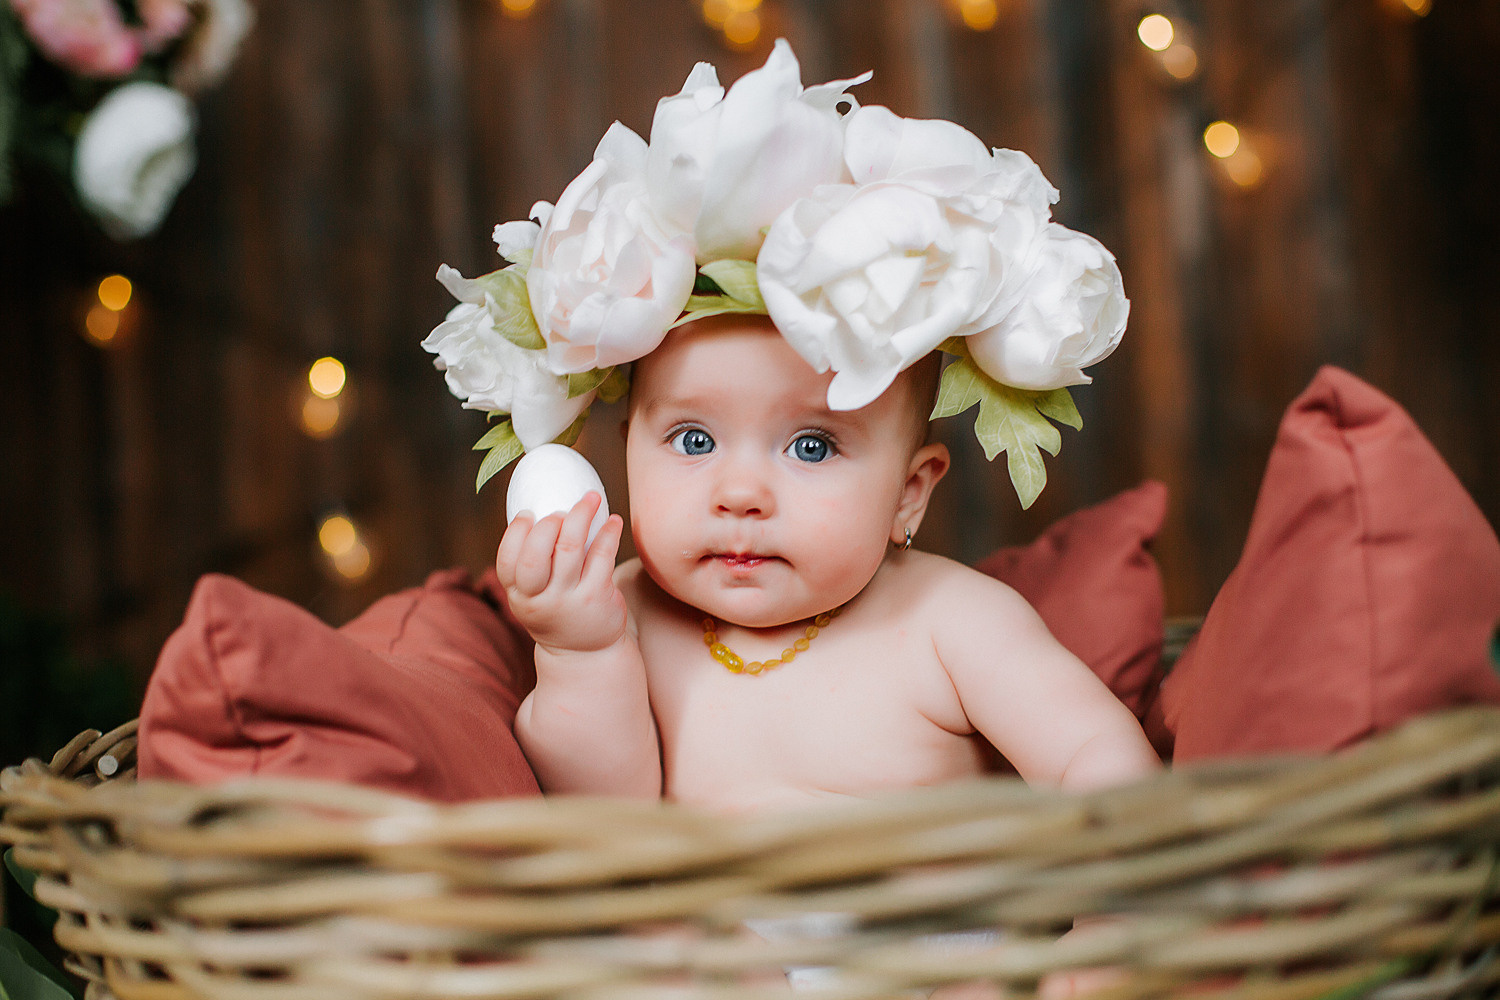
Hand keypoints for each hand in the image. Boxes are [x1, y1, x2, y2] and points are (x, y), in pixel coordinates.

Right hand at [495, 492, 626, 653]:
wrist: (586, 653)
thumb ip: (529, 565)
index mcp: (519, 596)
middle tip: (560, 512)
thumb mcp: (532, 597)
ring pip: (571, 549)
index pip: (507, 561)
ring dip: (581, 515)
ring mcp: (570, 600)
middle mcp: (541, 600)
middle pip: (535, 556)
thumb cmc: (555, 611)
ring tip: (592, 498)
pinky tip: (613, 520)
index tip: (528, 513)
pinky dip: (608, 532)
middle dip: (546, 525)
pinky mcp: (598, 596)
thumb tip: (538, 509)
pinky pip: (602, 555)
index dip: (516, 533)